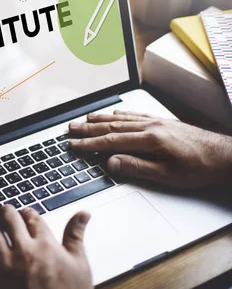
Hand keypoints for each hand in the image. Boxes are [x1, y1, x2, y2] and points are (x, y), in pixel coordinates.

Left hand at [0, 206, 93, 288]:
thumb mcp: (80, 266)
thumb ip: (76, 236)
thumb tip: (83, 214)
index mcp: (46, 245)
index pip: (33, 218)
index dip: (28, 212)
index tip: (26, 211)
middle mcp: (24, 250)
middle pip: (10, 221)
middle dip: (7, 212)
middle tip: (5, 209)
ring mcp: (6, 264)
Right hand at [69, 111, 231, 188]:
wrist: (226, 155)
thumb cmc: (200, 167)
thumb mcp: (167, 175)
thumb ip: (137, 167)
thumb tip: (111, 162)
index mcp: (149, 140)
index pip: (111, 141)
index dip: (89, 144)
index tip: (74, 145)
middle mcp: (150, 127)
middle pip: (112, 126)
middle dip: (88, 129)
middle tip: (71, 129)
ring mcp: (156, 122)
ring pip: (121, 118)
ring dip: (100, 119)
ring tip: (84, 119)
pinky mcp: (162, 122)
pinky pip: (136, 115)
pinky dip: (121, 114)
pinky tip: (114, 113)